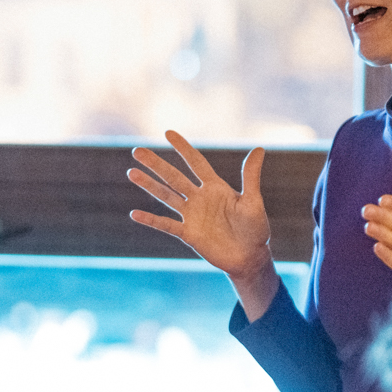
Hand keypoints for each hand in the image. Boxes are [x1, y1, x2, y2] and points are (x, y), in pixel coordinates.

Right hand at [129, 131, 273, 284]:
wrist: (250, 257)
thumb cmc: (255, 229)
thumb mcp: (253, 201)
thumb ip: (250, 176)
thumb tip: (259, 149)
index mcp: (215, 188)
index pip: (196, 162)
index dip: (183, 148)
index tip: (168, 133)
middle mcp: (200, 198)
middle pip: (174, 177)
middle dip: (156, 164)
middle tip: (137, 151)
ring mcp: (192, 216)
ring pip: (166, 196)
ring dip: (149, 185)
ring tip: (131, 172)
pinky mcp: (188, 234)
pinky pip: (167, 225)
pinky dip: (151, 220)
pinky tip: (135, 213)